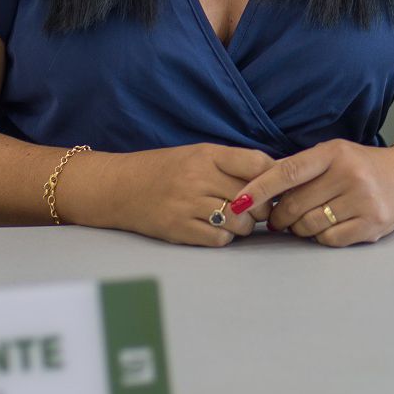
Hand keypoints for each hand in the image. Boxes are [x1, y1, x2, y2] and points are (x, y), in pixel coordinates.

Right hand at [77, 144, 276, 247]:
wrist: (119, 187)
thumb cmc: (165, 169)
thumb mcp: (199, 154)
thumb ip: (233, 163)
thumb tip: (275, 174)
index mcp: (207, 155)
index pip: (257, 163)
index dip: (273, 177)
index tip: (275, 186)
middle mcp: (198, 178)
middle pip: (252, 196)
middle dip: (262, 206)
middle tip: (258, 209)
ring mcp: (187, 205)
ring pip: (239, 221)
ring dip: (245, 225)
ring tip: (237, 221)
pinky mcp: (178, 229)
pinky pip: (218, 238)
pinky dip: (225, 237)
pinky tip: (218, 230)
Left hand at [228, 139, 393, 246]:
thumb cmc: (363, 167)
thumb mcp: (335, 155)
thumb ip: (301, 169)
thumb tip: (256, 192)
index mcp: (335, 153)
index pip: (288, 172)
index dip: (259, 189)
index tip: (238, 201)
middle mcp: (350, 175)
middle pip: (294, 205)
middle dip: (279, 216)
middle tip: (277, 218)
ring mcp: (363, 201)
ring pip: (309, 226)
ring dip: (299, 228)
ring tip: (306, 220)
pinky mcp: (372, 225)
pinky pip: (328, 240)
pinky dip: (321, 237)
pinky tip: (328, 226)